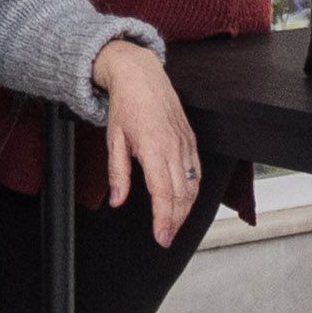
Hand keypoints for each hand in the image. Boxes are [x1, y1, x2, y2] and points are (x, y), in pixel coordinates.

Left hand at [91, 39, 201, 244]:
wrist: (140, 75)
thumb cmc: (126, 105)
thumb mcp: (114, 140)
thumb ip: (117, 174)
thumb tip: (117, 201)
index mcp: (154, 148)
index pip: (164, 194)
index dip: (164, 220)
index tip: (161, 237)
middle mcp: (174, 147)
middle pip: (182, 195)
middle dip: (175, 221)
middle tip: (166, 237)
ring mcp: (186, 143)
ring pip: (193, 185)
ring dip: (186, 209)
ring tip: (174, 224)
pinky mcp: (191, 139)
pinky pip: (197, 171)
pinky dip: (194, 190)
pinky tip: (186, 201)